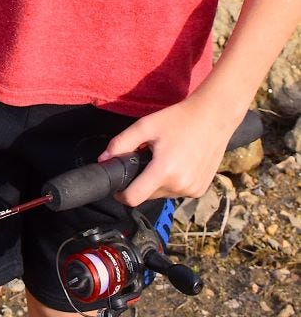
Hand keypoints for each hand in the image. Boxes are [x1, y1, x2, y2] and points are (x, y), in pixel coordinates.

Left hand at [100, 92, 245, 206]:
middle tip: (146, 160)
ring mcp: (193, 190)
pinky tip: (178, 164)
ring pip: (162, 195)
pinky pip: (177, 192)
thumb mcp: (145, 126)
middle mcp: (180, 186)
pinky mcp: (201, 190)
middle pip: (147, 195)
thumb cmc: (178, 119)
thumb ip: (121, 143)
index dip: (120, 194)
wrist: (213, 118)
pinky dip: (172, 183)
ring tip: (164, 159)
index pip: (133, 198)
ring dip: (157, 183)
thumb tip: (103, 160)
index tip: (117, 185)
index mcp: (164, 171)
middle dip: (141, 182)